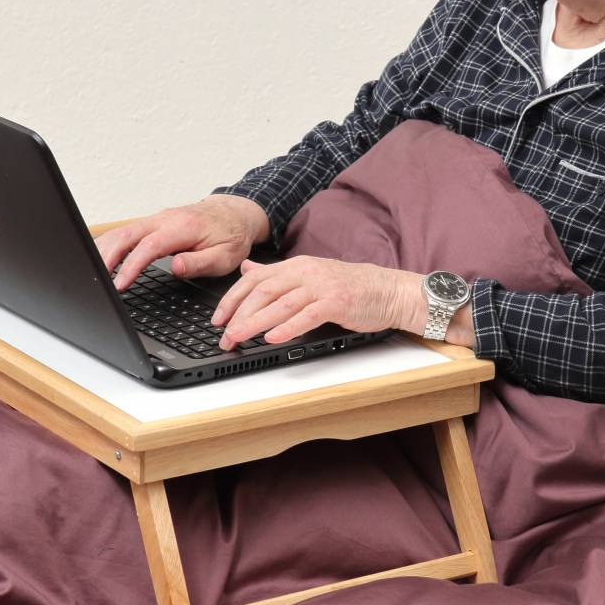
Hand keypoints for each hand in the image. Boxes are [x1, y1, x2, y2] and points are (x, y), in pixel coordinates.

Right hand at [94, 195, 269, 290]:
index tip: (120, 284)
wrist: (234, 213)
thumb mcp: (225, 256)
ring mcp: (157, 219)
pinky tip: (99, 257)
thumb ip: (199, 262)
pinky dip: (109, 243)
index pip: (150, 246)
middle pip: (127, 234)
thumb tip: (175, 268)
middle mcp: (166, 219)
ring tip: (91, 272)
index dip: (131, 265)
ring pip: (122, 230)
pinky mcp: (153, 223)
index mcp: (183, 228)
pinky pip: (126, 231)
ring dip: (104, 249)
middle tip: (95, 279)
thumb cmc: (231, 236)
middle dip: (107, 255)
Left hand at [211, 255, 422, 350]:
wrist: (387, 290)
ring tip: (238, 337)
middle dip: (239, 315)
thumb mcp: (309, 275)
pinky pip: (307, 315)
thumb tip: (247, 270)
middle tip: (224, 335)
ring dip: (255, 322)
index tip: (217, 319)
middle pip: (263, 291)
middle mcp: (306, 272)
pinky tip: (273, 338)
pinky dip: (288, 327)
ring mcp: (321, 286)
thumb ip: (276, 274)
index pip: (255, 280)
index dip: (232, 299)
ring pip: (281, 304)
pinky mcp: (336, 302)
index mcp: (296, 266)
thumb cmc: (349, 287)